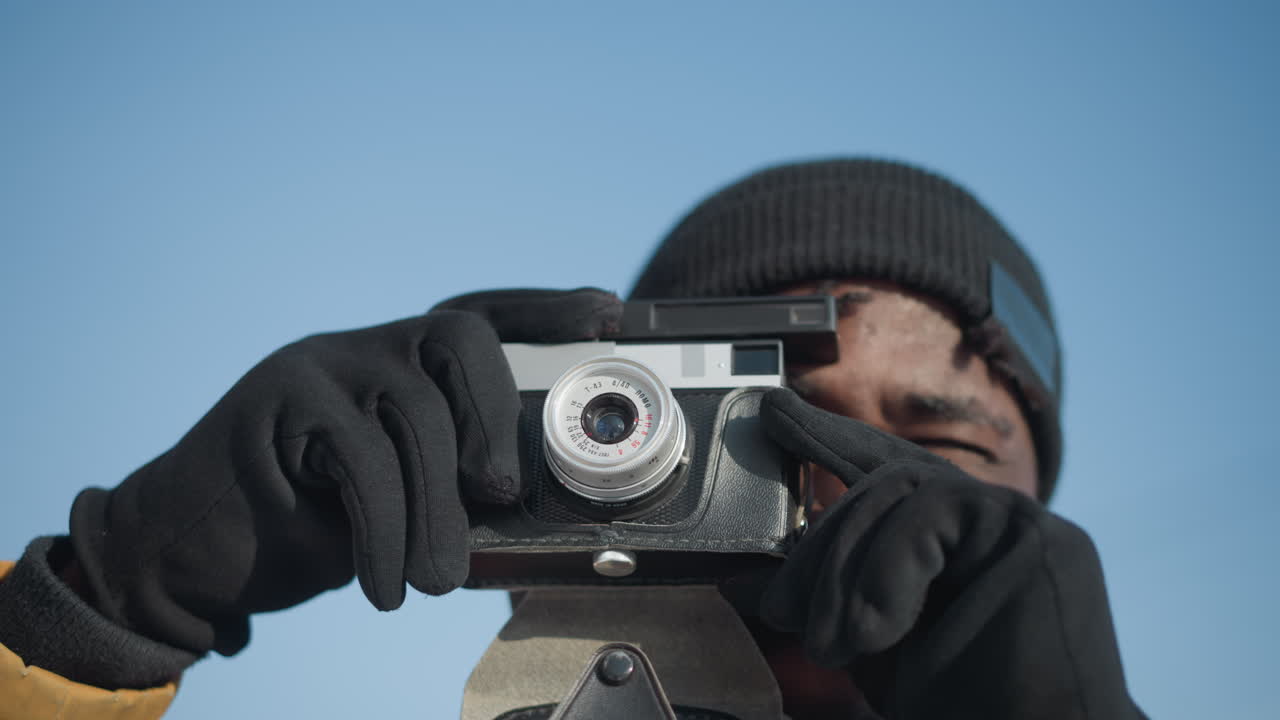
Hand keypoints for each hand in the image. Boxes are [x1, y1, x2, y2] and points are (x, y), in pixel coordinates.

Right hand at [68, 288, 620, 657]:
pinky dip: (384, 532)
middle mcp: (367, 343)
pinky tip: (384, 584)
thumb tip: (516, 503)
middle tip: (496, 492)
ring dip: (435, 510)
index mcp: (403, 360)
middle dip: (493, 414)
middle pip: (458, 336)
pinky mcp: (276, 399)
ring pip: (413, 410)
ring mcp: (321, 362)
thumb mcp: (398, 501)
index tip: (607, 313)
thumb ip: (444, 482)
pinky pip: (360, 460)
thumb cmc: (311, 524)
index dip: (546, 310)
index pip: (482, 314)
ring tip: (435, 579)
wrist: (189, 547)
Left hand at [757, 388, 1143, 718]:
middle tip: (781, 611)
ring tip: (829, 645)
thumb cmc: (958, 707)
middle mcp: (992, 518)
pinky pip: (929, 515)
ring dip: (844, 569)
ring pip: (899, 490)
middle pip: (884, 481)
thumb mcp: (868, 643)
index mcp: (959, 536)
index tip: (777, 414)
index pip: (890, 468)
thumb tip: (749, 582)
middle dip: (820, 543)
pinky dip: (885, 573)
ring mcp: (1017, 521)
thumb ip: (825, 598)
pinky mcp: (1033, 536)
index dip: (830, 438)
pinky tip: (874, 632)